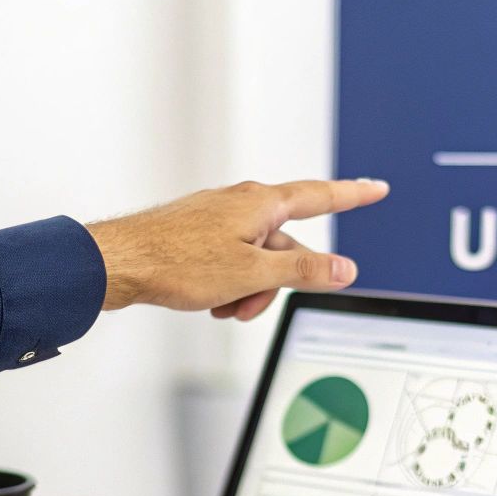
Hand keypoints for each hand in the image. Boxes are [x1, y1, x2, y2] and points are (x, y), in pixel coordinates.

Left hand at [88, 177, 389, 320]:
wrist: (120, 263)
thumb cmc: (177, 262)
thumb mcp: (252, 273)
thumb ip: (302, 270)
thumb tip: (344, 269)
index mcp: (261, 204)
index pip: (320, 197)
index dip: (353, 196)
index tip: (376, 189)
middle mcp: (242, 203)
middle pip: (285, 245)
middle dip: (276, 281)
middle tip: (247, 306)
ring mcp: (218, 217)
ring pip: (256, 258)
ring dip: (249, 289)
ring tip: (221, 306)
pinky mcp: (198, 233)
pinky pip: (231, 259)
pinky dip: (228, 283)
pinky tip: (207, 299)